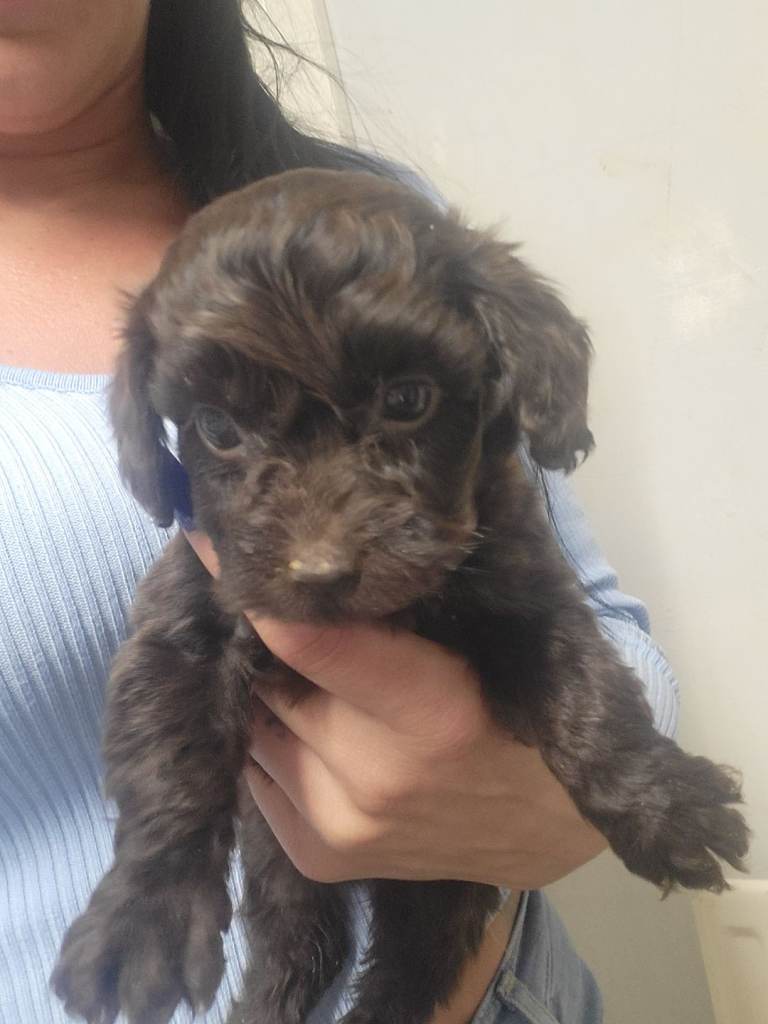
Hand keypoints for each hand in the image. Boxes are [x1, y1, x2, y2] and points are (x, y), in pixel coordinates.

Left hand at [186, 530, 605, 889]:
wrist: (547, 819)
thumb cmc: (512, 707)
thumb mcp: (474, 641)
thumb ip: (396, 612)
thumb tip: (302, 570)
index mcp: (429, 707)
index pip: (308, 639)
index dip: (254, 590)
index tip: (209, 542)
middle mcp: (378, 776)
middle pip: (273, 684)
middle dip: (264, 645)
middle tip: (270, 612)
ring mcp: (347, 827)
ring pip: (257, 733)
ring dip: (267, 701)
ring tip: (295, 677)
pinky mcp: (326, 860)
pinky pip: (258, 783)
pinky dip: (270, 750)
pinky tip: (301, 731)